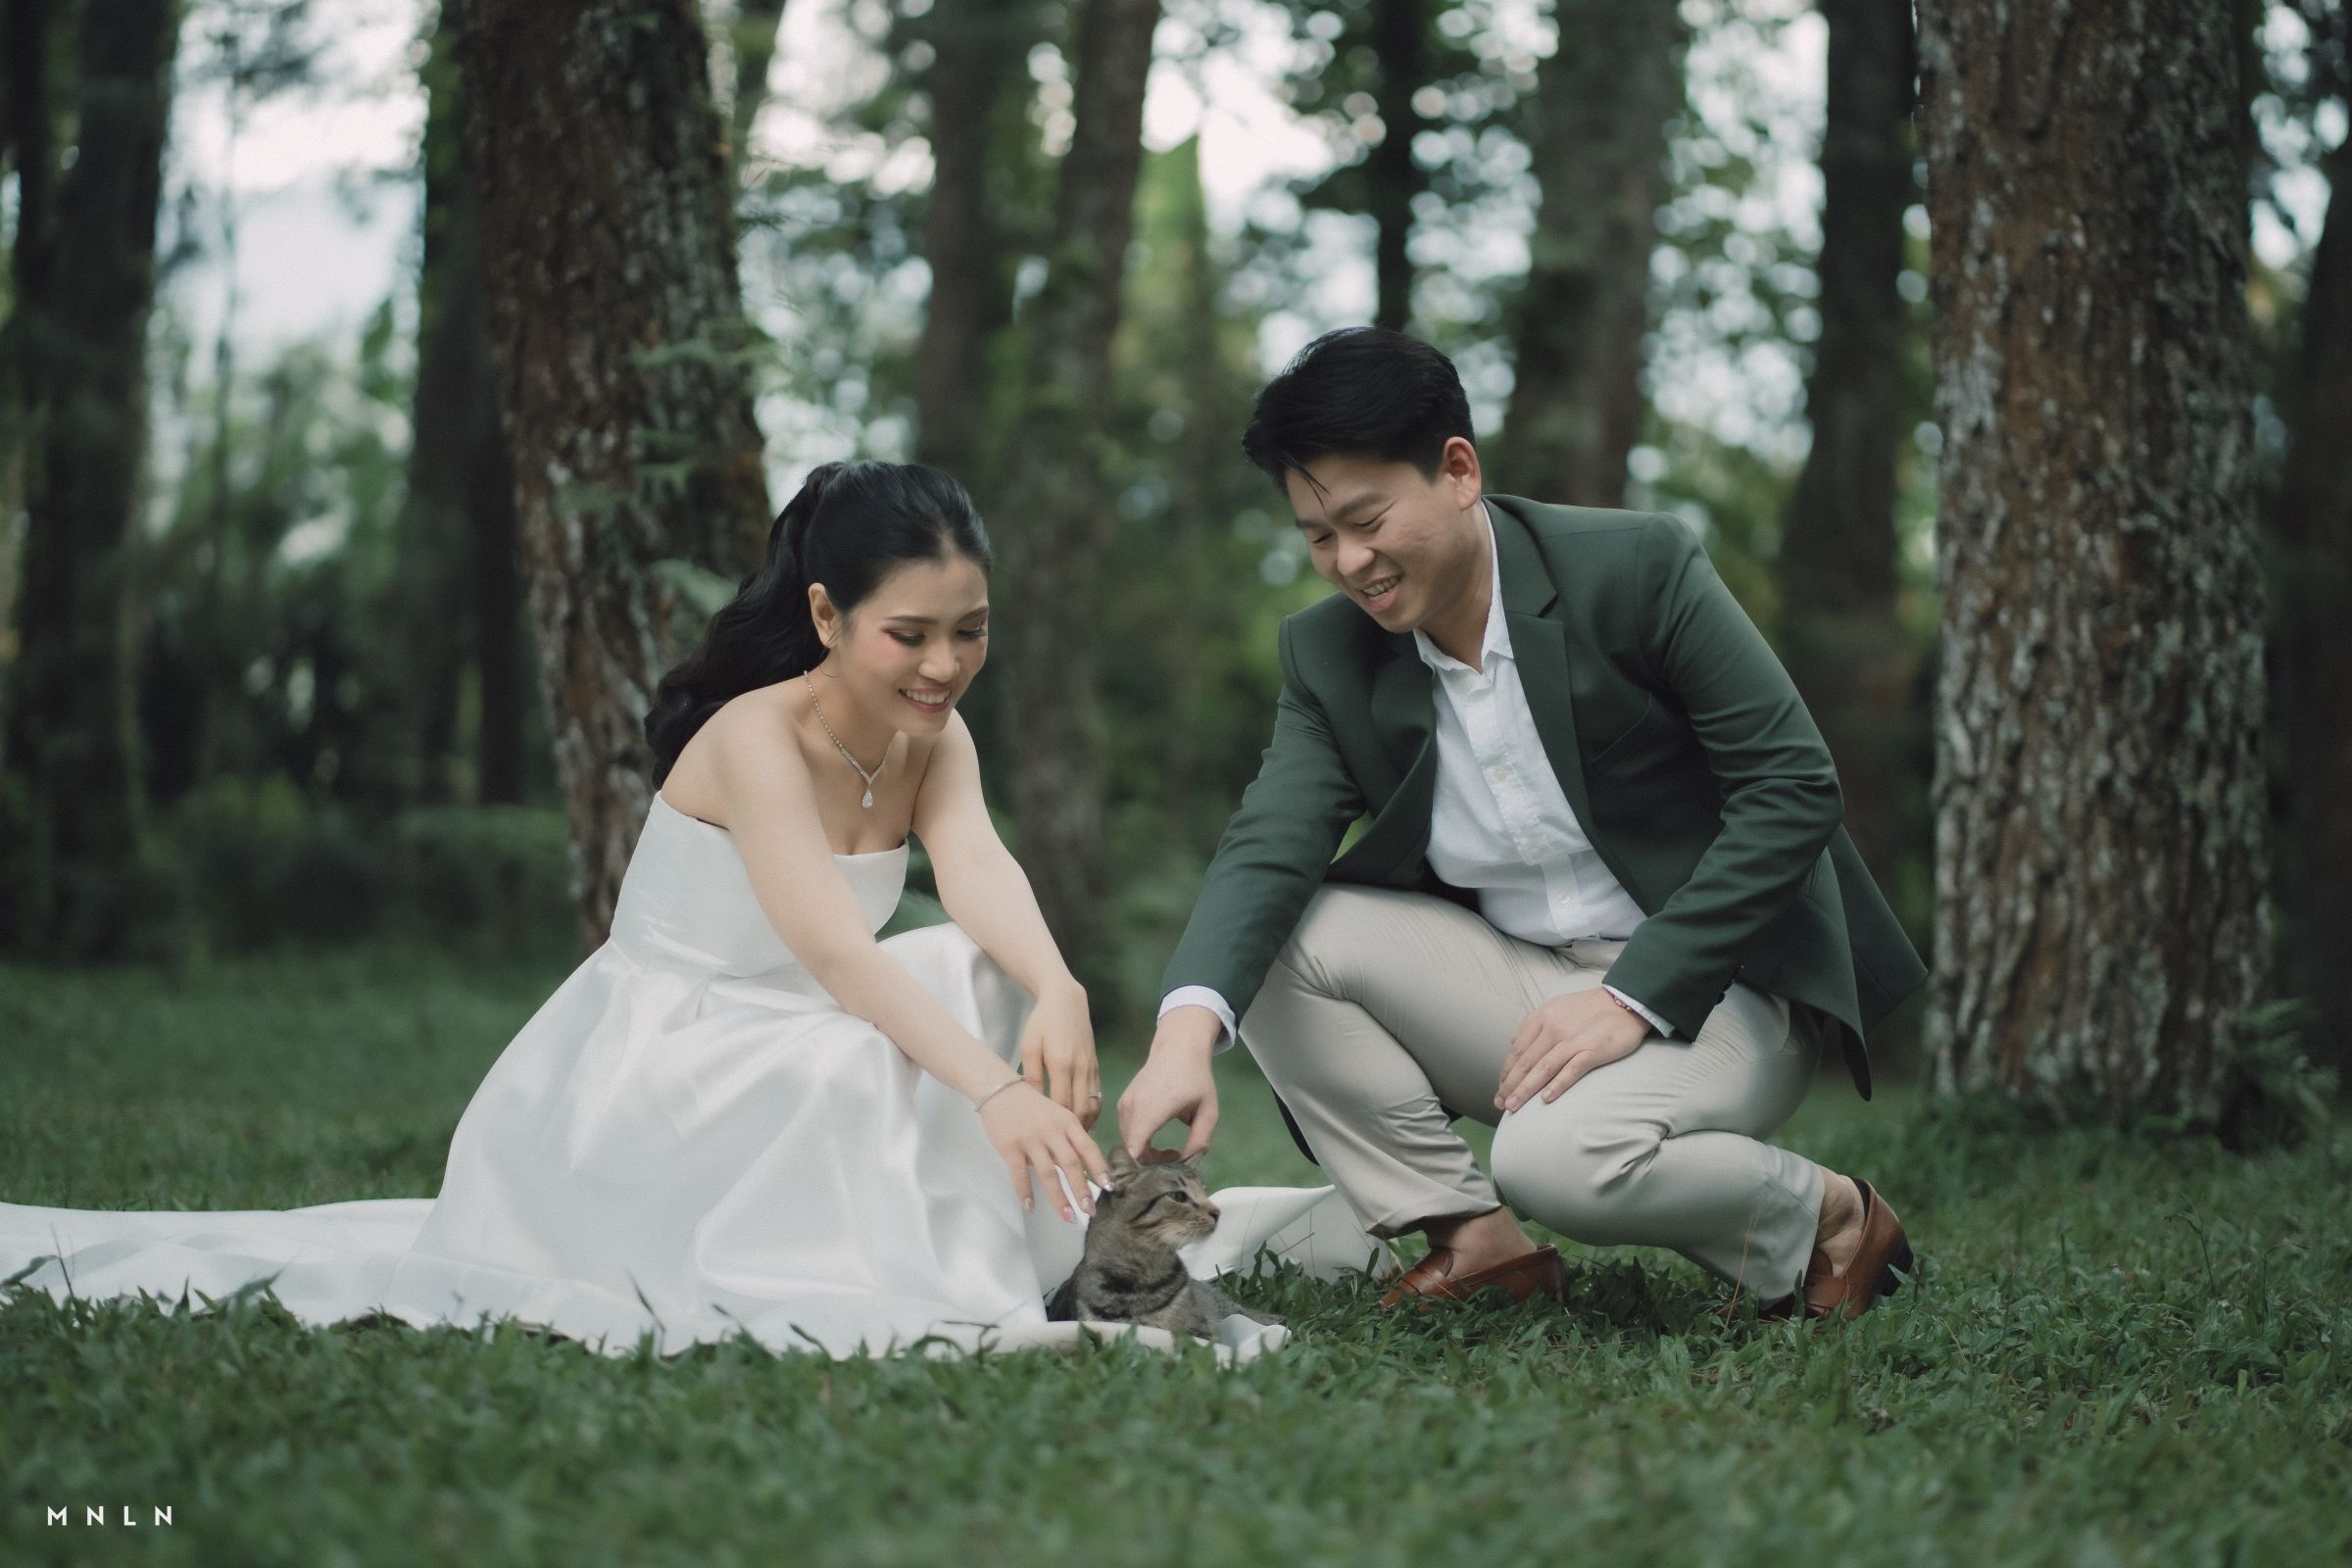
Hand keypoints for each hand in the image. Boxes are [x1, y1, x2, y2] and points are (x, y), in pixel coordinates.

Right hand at [979, 1080, 1111, 1222]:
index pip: (1088, 1147)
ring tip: (1068, 1216)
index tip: (1109, 1187)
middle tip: (1090, 1211)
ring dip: (1059, 1198)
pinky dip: (1026, 1193)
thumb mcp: (1057, 1115)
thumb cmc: (1032, 1106)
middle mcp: (1052, 1131)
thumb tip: (1082, 1170)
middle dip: (1081, 1190)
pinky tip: (1031, 1208)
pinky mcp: (1010, 1147)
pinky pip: (1019, 1175)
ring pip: (1048, 1173)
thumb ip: (1069, 1138)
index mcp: (1067, 1122)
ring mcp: (1031, 1139)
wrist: (1000, 1090)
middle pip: (1071, 1164)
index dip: (1100, 1168)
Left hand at [1017, 980, 1101, 1130]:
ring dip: (1086, 1124)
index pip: (1061, 1104)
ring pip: (1094, 1104)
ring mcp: (1092, 1067)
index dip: (1056, 1124)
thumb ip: (1031, 1075)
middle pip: (1081, 1109)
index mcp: (1062, 1064)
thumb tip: (1032, 1103)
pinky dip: (1094, 1111)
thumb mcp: (1029, 1046)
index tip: (1046, 1138)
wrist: (1066, 1000)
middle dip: (1073, 1130)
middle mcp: (1081, 1069)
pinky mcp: (1097, 1065)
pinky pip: (1099, 1094)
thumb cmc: (1042, 1022)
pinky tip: (1085, 1122)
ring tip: (1074, 1140)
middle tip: (1062, 1147)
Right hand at [1116, 1008, 1220, 1158]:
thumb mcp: (1208, 1112)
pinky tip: (1156, 1138)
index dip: (1145, 1169)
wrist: (1177, 1049)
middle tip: (1174, 1158)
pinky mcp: (1122, 1104)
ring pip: (1128, 1143)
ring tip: (1169, 1150)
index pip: (1135, 1148)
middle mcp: (1133, 1107)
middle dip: (1150, 1164)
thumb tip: (1188, 1166)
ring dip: (1145, 1153)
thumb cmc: (1196, 1079)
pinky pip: (1127, 1132)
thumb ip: (1200, 1140)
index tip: (1164, 1174)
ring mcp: (1124, 1105)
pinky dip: (1139, 1141)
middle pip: (1132, 1151)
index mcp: (1154, 1108)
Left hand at [1496, 988, 1652, 1111]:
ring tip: (1513, 1105)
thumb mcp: (1556, 1007)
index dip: (1507, 1070)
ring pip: (1543, 1068)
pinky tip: (1545, 1099)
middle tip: (1500, 1103)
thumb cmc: (1589, 1007)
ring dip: (1525, 1089)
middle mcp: (1553, 1028)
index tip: (1501, 1087)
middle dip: (1510, 1085)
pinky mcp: (1592, 1051)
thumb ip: (1535, 1024)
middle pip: (1526, 1061)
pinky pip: (1571, 1071)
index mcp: (1542, 1017)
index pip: (1518, 1049)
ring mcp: (1572, 1040)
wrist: (1625, 1002)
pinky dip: (1557, 1085)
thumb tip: (1515, 1044)